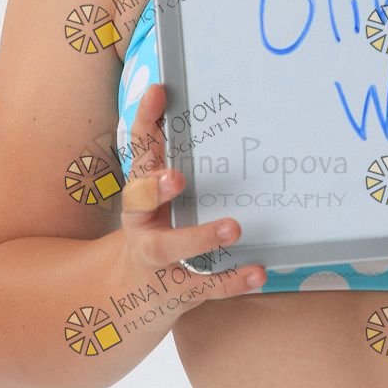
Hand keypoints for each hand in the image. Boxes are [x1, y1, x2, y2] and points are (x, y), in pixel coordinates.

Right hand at [120, 82, 266, 304]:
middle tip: (177, 176)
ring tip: (234, 227)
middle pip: (139, 205)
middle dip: (155, 189)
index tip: (158, 93)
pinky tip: (258, 271)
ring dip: (201, 237)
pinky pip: (206, 286)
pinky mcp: (179, 289)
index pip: (137, 151)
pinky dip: (232, 279)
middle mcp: (142, 224)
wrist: (129, 294)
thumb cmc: (155, 225)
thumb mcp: (156, 193)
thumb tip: (197, 99)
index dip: (143, 121)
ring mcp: (157, 261)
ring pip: (171, 249)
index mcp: (138, 193)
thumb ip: (172, 156)